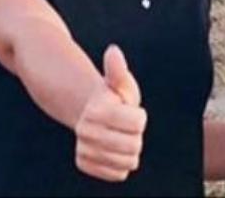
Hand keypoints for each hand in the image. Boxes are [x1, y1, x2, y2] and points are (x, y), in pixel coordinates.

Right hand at [74, 45, 146, 181]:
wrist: (92, 114)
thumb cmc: (113, 97)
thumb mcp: (120, 82)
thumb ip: (118, 70)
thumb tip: (113, 51)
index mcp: (98, 110)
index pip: (139, 124)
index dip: (139, 117)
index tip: (129, 111)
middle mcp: (87, 131)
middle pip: (134, 146)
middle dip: (136, 136)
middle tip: (125, 127)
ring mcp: (84, 149)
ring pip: (127, 162)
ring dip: (129, 151)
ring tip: (120, 137)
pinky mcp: (85, 164)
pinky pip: (118, 174)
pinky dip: (120, 165)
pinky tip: (114, 151)